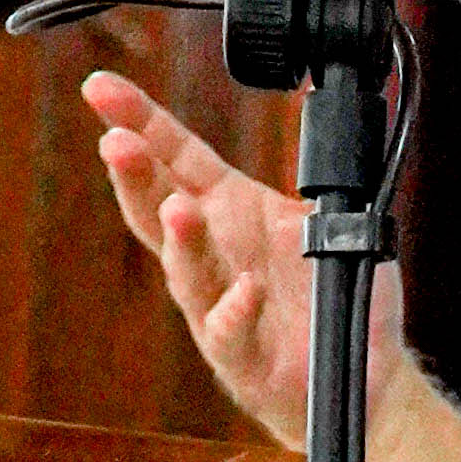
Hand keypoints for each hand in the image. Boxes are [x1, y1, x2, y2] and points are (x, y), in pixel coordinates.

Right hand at [84, 65, 460, 461]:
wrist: (361, 373)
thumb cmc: (331, 292)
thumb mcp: (327, 214)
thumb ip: (316, 166)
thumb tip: (322, 93)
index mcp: (227, 209)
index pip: (173, 154)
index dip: (138, 119)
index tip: (99, 88)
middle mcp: (212, 254)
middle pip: (157, 207)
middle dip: (134, 174)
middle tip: (116, 141)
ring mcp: (218, 305)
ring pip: (186, 271)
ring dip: (181, 240)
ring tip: (178, 209)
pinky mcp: (242, 356)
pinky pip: (231, 331)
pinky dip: (236, 309)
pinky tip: (246, 289)